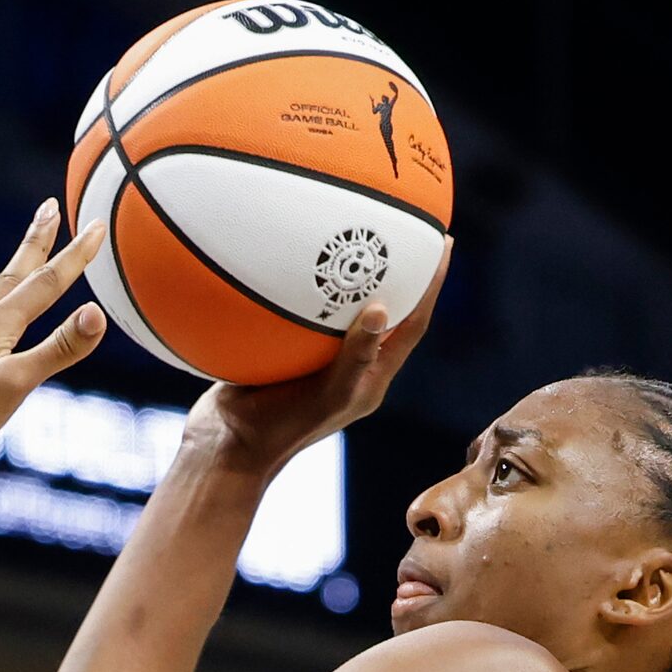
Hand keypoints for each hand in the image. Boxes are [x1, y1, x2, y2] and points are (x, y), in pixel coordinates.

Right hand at [185, 238, 451, 481]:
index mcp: (371, 377)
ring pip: (341, 308)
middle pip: (385, 309)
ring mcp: (316, 358)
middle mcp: (349, 364)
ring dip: (351, 274)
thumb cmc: (282, 427)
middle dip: (400, 271)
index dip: (432, 285)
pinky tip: (293, 253)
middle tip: (409, 226)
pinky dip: (303, 284)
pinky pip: (301, 310)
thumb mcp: (327, 394)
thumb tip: (379, 307)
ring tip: (356, 231)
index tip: (444, 242)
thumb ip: (356, 356)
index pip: (413, 324)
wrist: (227, 445)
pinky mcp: (284, 351)